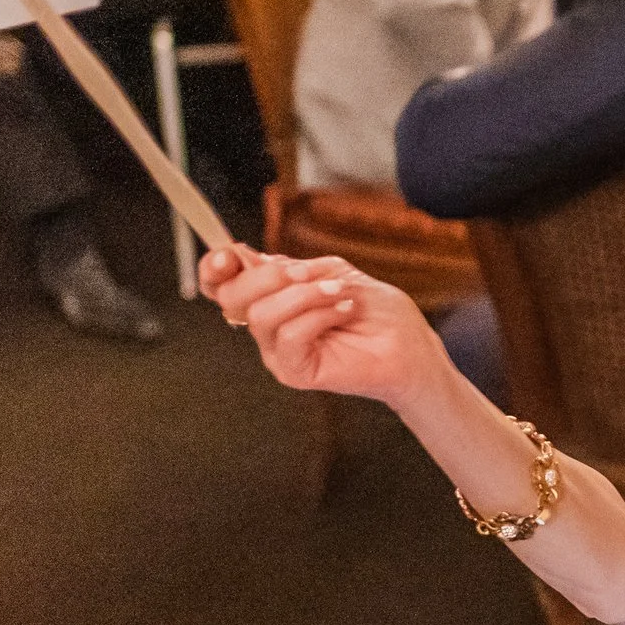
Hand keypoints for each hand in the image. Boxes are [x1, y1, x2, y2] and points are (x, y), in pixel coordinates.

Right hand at [198, 246, 448, 406]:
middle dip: (269, 276)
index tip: (229, 253)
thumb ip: (290, 267)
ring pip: (261, 314)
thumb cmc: (376, 310)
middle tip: (310, 273)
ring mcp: (277, 350)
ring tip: (340, 293)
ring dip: (304, 295)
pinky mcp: (293, 371)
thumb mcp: (333, 272)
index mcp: (270, 296)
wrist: (409, 344)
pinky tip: (344, 311)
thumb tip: (247, 256)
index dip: (215, 267)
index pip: (221, 284)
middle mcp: (266, 324)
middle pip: (232, 296)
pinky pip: (287, 336)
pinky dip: (318, 316)